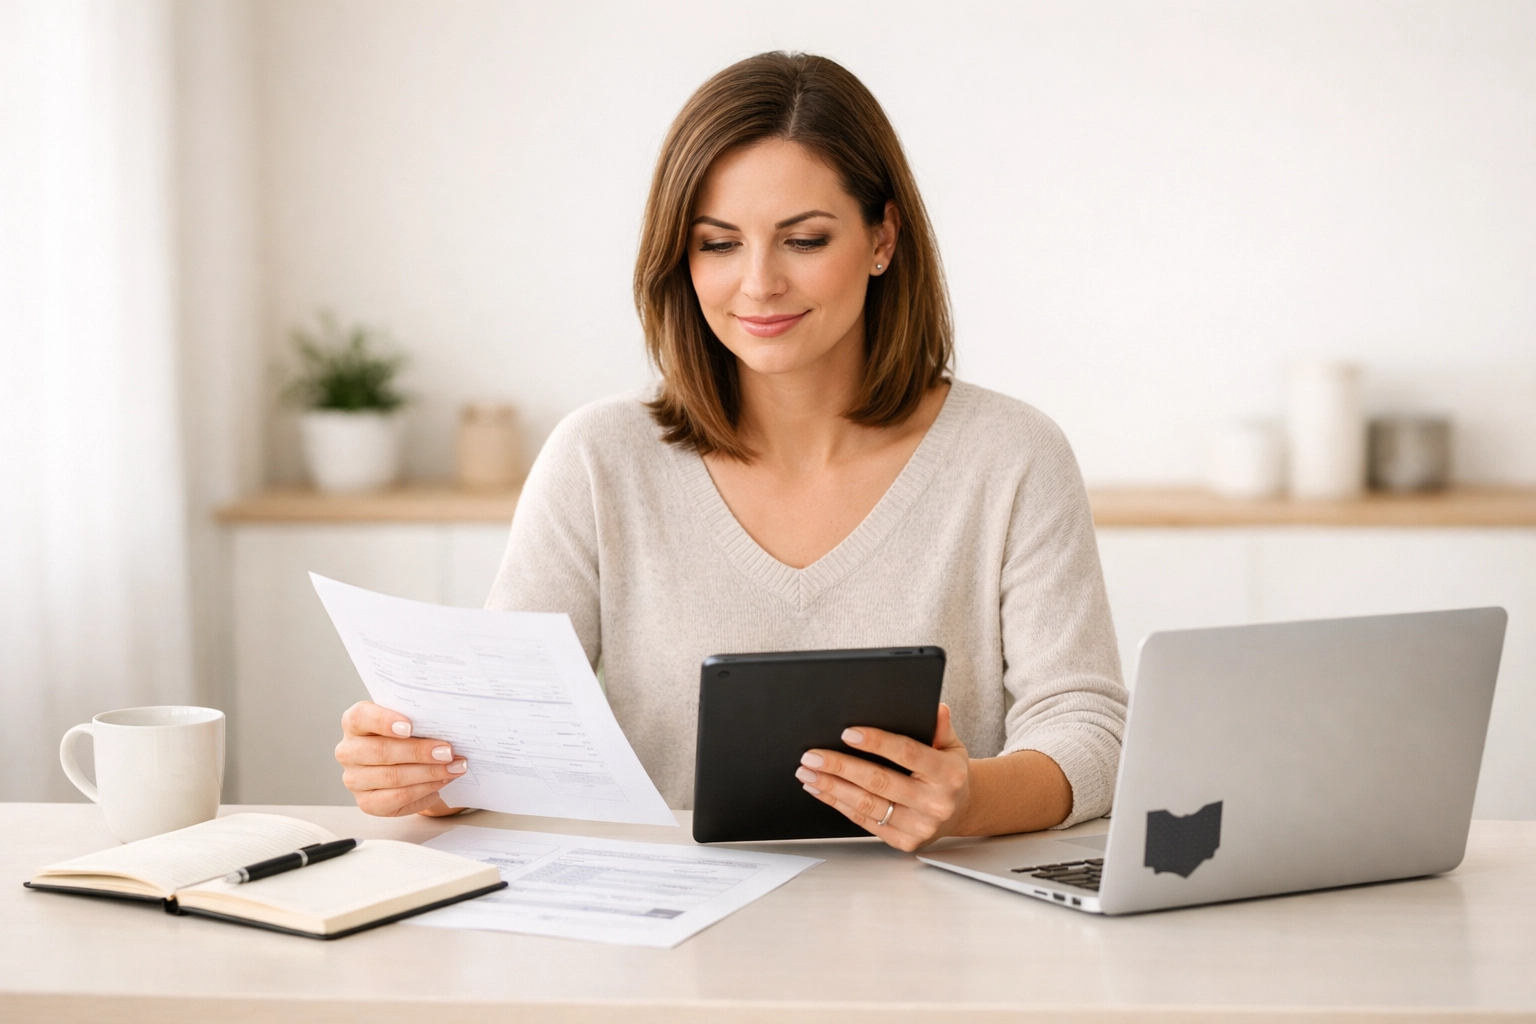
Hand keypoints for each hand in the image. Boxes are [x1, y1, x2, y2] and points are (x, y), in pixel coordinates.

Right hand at [335, 701, 468, 816]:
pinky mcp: (367, 803)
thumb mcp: (409, 720)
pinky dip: (423, 791)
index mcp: (354, 723)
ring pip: (392, 777)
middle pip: (381, 751)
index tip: (410, 726)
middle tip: (448, 752)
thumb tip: (447, 726)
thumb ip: (419, 719)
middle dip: (419, 752)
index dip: (384, 721)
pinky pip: (397, 799)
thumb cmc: (406, 736)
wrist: (405, 762)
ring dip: (428, 773)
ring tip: (453, 768)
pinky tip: (441, 784)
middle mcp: (348, 751)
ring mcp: (354, 779)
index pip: (361, 717)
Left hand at [796, 703, 969, 851]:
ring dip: (832, 787)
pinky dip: (839, 804)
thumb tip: (935, 709)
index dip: (877, 742)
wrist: (961, 811)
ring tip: (809, 772)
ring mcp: (919, 826)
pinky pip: (864, 821)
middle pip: (879, 781)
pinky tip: (822, 789)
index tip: (848, 733)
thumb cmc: (949, 773)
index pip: (907, 753)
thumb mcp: (952, 746)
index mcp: (948, 774)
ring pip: (867, 804)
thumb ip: (941, 727)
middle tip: (814, 755)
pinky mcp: (903, 841)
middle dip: (841, 766)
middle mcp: (935, 803)